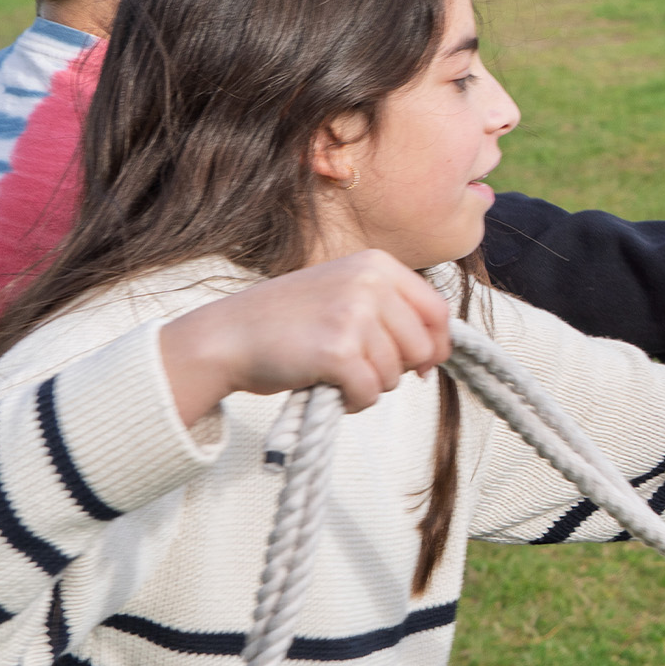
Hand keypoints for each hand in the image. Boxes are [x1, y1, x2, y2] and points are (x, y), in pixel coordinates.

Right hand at [159, 249, 449, 423]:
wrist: (226, 336)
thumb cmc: (287, 322)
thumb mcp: (345, 293)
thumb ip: (391, 311)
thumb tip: (438, 352)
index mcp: (377, 264)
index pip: (437, 310)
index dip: (435, 344)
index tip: (421, 364)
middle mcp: (370, 283)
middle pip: (422, 347)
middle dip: (395, 368)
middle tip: (356, 365)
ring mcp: (354, 315)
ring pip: (396, 374)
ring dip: (368, 385)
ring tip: (332, 370)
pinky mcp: (338, 351)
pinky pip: (370, 393)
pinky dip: (353, 401)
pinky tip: (328, 386)